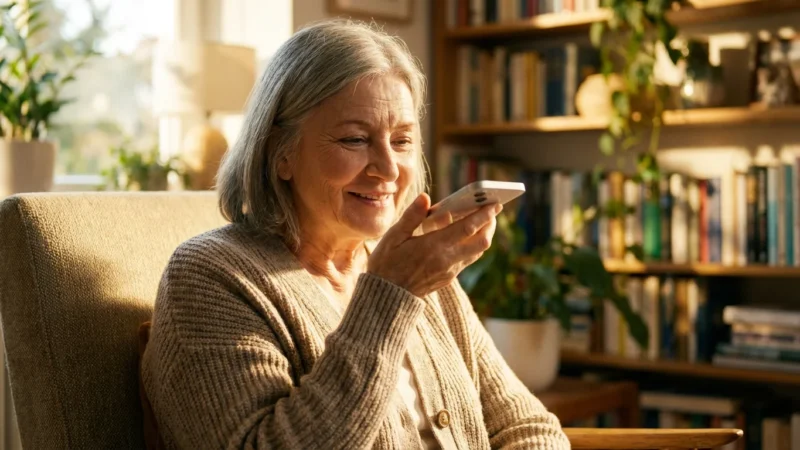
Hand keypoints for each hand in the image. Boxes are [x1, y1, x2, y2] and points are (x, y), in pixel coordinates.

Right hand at [368, 193, 501, 297]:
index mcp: (433, 247)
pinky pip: (468, 259)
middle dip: (490, 224)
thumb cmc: (386, 262)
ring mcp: (449, 271)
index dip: (483, 215)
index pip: (467, 228)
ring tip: (484, 221)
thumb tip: (425, 197)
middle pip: (481, 241)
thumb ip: (411, 216)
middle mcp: (446, 260)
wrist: (386, 295)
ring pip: (477, 252)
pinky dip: (473, 245)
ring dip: (484, 235)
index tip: (494, 204)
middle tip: (493, 210)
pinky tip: (467, 236)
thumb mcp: (393, 237)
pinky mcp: (448, 278)